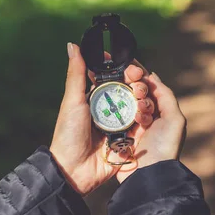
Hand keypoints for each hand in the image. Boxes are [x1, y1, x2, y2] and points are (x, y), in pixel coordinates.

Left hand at [49, 43, 154, 194]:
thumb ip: (76, 73)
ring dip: (142, 101)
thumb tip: (72, 45)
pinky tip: (145, 115)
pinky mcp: (129, 140)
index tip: (132, 65)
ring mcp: (120, 125)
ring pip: (138, 106)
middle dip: (137, 85)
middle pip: (130, 91)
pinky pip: (142, 126)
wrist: (74, 170)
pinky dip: (144, 119)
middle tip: (139, 82)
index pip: (115, 78)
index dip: (125, 70)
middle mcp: (110, 110)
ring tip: (142, 98)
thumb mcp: (73, 101)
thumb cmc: (68, 134)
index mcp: (96, 98)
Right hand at [115, 72, 186, 182]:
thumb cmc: (165, 147)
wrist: (148, 175)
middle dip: (134, 88)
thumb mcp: (175, 119)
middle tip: (135, 91)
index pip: (148, 88)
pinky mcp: (115, 135)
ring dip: (127, 101)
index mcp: (159, 113)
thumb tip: (152, 76)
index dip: (140, 76)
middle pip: (133, 93)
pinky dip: (113, 112)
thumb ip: (165, 95)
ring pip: (122, 103)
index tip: (131, 66)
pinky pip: (111, 117)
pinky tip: (116, 112)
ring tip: (135, 109)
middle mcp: (144, 118)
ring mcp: (128, 126)